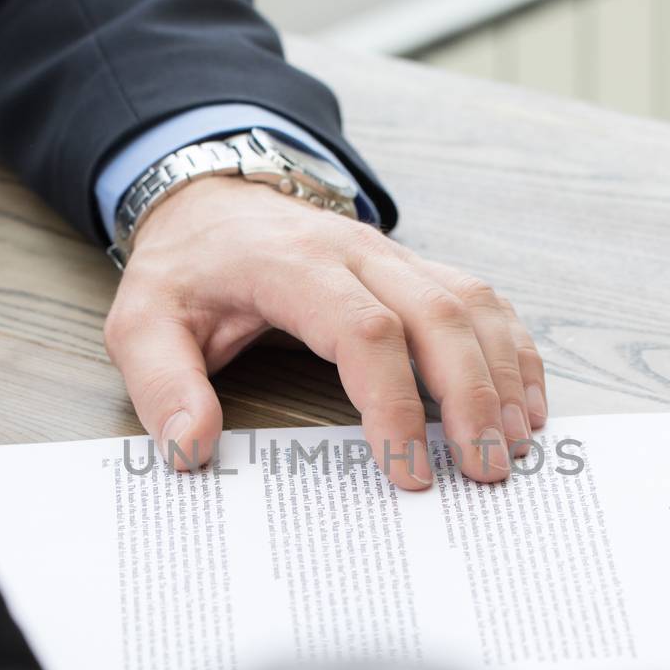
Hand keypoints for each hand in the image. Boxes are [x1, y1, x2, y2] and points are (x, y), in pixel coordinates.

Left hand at [106, 176, 547, 488]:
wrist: (214, 198)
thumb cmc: (187, 269)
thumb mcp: (142, 322)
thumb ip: (164, 384)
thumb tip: (191, 449)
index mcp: (292, 266)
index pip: (364, 330)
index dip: (394, 402)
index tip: (407, 471)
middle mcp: (357, 253)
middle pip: (438, 315)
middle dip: (471, 396)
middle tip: (486, 470)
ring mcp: (394, 256)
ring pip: (471, 304)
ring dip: (503, 374)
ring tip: (518, 445)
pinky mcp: (415, 268)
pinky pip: (481, 299)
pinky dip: (513, 350)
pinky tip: (527, 403)